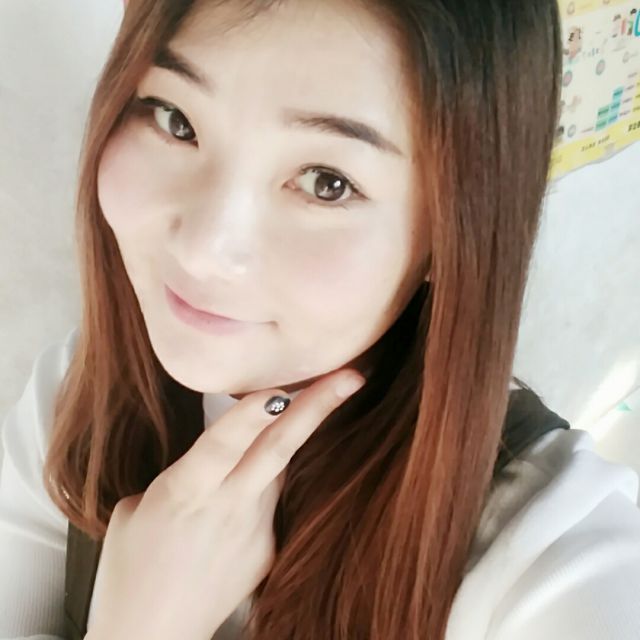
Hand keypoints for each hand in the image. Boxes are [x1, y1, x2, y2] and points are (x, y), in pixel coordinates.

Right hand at [87, 368, 365, 639]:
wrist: (153, 637)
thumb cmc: (130, 571)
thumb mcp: (136, 512)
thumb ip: (179, 475)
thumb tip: (208, 457)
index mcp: (184, 493)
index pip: (223, 446)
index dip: (251, 416)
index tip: (280, 388)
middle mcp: (226, 506)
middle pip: (277, 449)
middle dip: (316, 408)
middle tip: (351, 376)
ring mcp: (254, 528)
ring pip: (281, 466)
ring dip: (298, 430)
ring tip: (328, 393)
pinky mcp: (267, 548)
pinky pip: (273, 497)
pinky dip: (268, 477)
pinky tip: (255, 478)